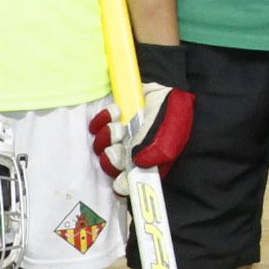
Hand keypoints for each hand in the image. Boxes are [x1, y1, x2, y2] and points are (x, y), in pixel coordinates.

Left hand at [90, 42, 194, 189]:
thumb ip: (159, 149)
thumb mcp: (173, 132)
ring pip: (100, 149)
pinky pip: (94, 128)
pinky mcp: (109, 122)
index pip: (130, 184)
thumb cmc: (173, 112)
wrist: (165, 84)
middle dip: (112, 159)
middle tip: (119, 148)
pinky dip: (101, 120)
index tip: (121, 179)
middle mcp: (131, 154)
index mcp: (147, 164)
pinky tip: (115, 112)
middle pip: (110, 168)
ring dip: (107, 138)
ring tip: (120, 126)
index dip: (122, 184)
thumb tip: (138, 162)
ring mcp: (118, 138)